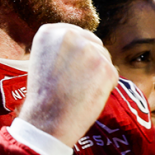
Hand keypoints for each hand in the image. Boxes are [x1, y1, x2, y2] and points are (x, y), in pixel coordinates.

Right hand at [19, 23, 118, 146]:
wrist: (46, 121)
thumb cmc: (43, 97)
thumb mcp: (42, 60)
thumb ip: (61, 47)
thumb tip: (84, 43)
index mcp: (49, 32)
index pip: (75, 34)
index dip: (75, 54)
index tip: (69, 69)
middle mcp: (70, 35)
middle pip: (92, 43)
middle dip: (89, 61)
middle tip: (75, 83)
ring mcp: (89, 49)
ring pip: (104, 58)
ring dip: (97, 74)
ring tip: (79, 91)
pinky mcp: (106, 66)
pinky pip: (112, 74)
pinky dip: (105, 87)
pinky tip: (88, 96)